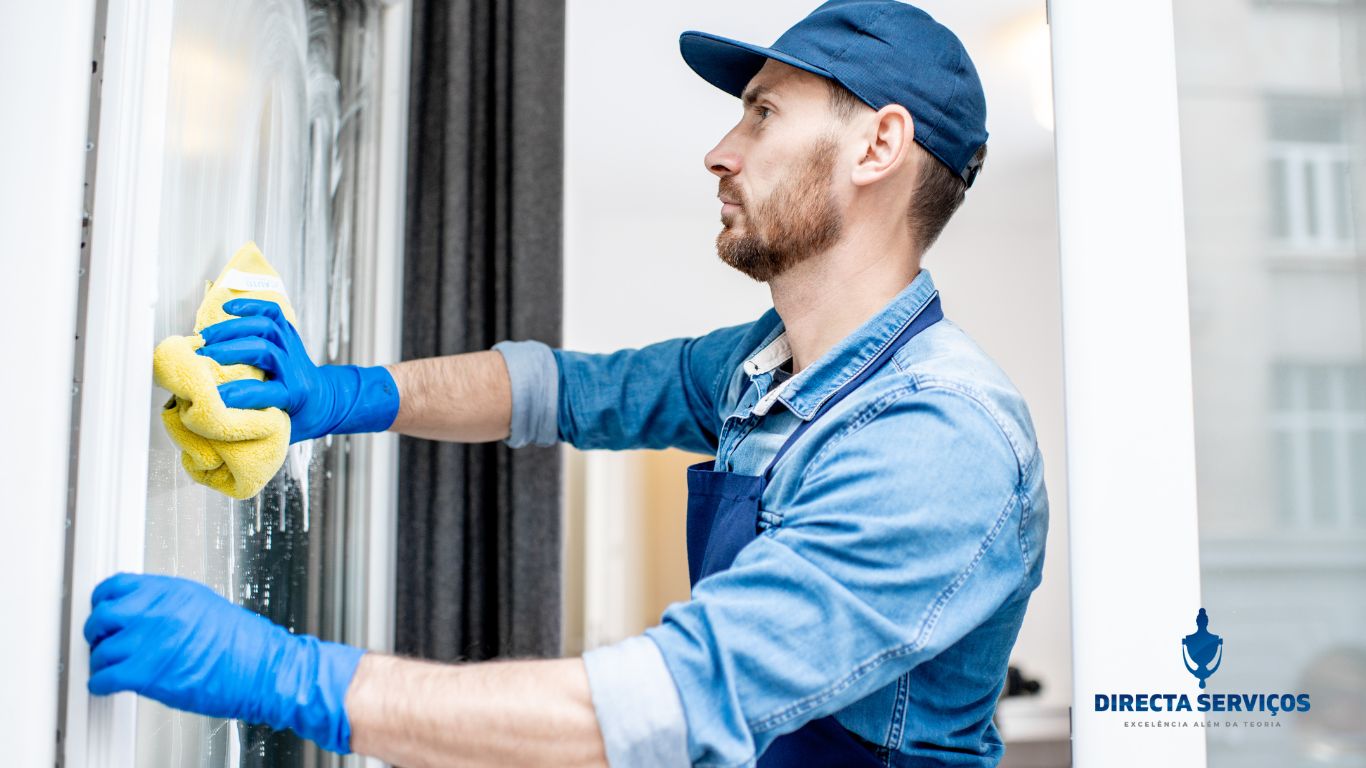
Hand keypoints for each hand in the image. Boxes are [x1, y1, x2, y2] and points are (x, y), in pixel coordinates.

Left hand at [85, 573, 364, 753]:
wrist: (262, 668)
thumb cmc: (243, 644)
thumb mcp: (204, 606)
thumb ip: (168, 605)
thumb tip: (141, 613)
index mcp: (172, 591)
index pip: (116, 585)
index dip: (103, 601)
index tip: (103, 611)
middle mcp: (157, 611)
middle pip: (101, 616)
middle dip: (98, 633)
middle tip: (104, 643)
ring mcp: (150, 640)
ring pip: (100, 651)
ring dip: (102, 662)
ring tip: (112, 669)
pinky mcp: (146, 673)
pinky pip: (103, 678)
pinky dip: (101, 685)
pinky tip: (110, 686)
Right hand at [196, 298, 398, 442]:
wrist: (324, 401)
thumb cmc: (297, 419)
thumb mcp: (279, 431)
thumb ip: (250, 428)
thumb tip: (208, 430)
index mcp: (295, 395)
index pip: (266, 392)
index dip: (238, 394)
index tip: (212, 398)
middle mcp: (295, 368)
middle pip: (264, 350)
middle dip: (230, 352)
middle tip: (201, 359)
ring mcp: (292, 347)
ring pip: (266, 327)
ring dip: (232, 329)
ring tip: (205, 338)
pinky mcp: (288, 334)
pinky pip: (272, 312)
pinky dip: (251, 306)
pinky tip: (228, 308)